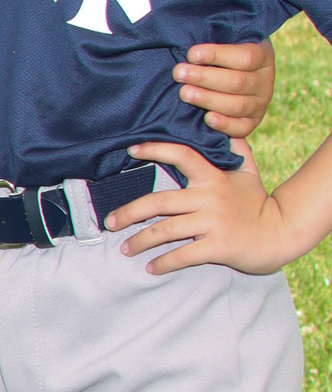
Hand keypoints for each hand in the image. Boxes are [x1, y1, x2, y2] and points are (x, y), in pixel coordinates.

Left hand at [108, 140, 302, 275]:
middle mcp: (210, 197)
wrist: (281, 233)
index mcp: (213, 178)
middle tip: (110, 221)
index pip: (182, 155)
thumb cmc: (259, 202)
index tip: (131, 150)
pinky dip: (163, 263)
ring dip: (140, 241)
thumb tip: (222, 123)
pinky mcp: (217, 247)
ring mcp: (212, 223)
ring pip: (165, 231)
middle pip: (159, 201)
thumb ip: (234, 149)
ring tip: (125, 249)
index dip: (155, 150)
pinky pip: (182, 255)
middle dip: (130, 211)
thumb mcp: (248, 171)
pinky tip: (151, 268)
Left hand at [172, 38, 275, 138]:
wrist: (232, 73)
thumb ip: (215, 38)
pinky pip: (242, 128)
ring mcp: (260, 103)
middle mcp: (265, 81)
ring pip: (237, 105)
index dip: (217, 55)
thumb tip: (190, 40)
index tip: (191, 54)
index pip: (245, 57)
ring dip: (208, 99)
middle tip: (179, 73)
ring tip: (184, 93)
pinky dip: (225, 125)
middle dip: (205, 77)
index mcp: (263, 55)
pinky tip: (207, 118)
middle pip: (237, 82)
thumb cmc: (221, 54)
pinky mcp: (252, 122)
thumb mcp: (225, 40)